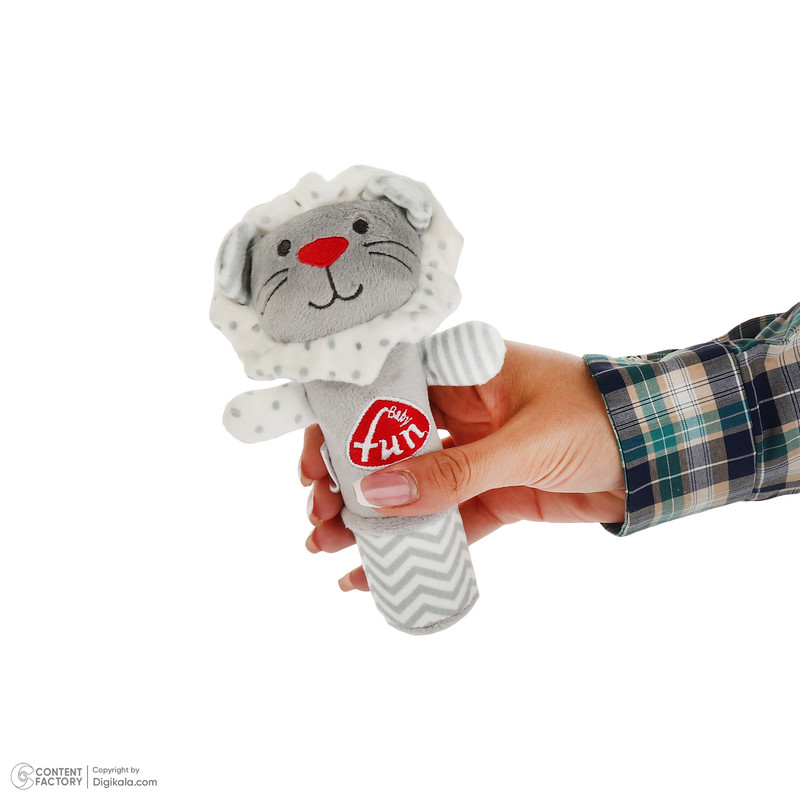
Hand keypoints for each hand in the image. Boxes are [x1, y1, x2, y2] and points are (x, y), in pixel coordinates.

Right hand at [300, 342, 624, 590]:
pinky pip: (445, 522)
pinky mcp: (494, 495)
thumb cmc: (600, 418)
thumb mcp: (521, 442)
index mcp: (462, 373)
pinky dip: (415, 546)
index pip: (383, 393)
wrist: (661, 454)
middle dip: (347, 481)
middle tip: (318, 515)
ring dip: (369, 518)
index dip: (340, 426)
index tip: (315, 464)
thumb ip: (452, 472)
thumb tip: (376, 491)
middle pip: (385, 445)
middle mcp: (460, 411)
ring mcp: (475, 456)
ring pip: (409, 488)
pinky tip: (376, 571)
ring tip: (327, 547)